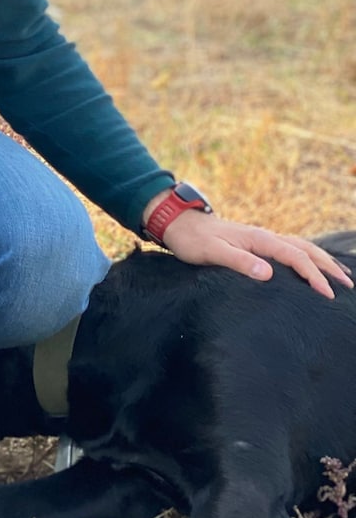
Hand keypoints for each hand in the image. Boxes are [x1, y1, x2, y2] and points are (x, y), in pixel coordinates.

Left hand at [147, 197, 353, 298]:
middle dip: (328, 266)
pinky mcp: (257, 243)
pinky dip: (307, 256)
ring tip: (340, 276)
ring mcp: (262, 239)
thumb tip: (268, 273)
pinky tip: (311, 265)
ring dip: (322, 260)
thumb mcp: (213, 253)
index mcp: (259, 239)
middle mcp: (265, 237)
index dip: (313, 275)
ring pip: (301, 247)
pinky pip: (291, 248)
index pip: (295, 257)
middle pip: (305, 249)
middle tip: (347, 285)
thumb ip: (239, 262)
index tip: (327, 293)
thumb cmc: (194, 241)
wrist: (180, 224)